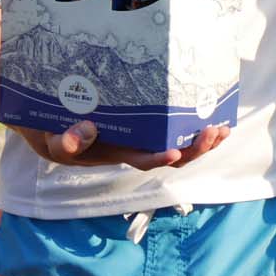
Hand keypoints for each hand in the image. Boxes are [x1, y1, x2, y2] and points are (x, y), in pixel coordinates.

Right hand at [14, 120, 228, 170]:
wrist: (54, 119)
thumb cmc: (54, 130)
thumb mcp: (52, 138)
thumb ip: (65, 141)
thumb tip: (85, 131)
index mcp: (114, 152)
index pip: (140, 159)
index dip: (157, 159)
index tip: (174, 153)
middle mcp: (134, 148)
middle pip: (170, 156)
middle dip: (194, 150)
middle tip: (213, 133)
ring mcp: (144, 137)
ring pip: (179, 145)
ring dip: (203, 141)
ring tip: (223, 129)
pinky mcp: (149, 122)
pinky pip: (177, 129)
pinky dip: (197, 125)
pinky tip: (216, 115)